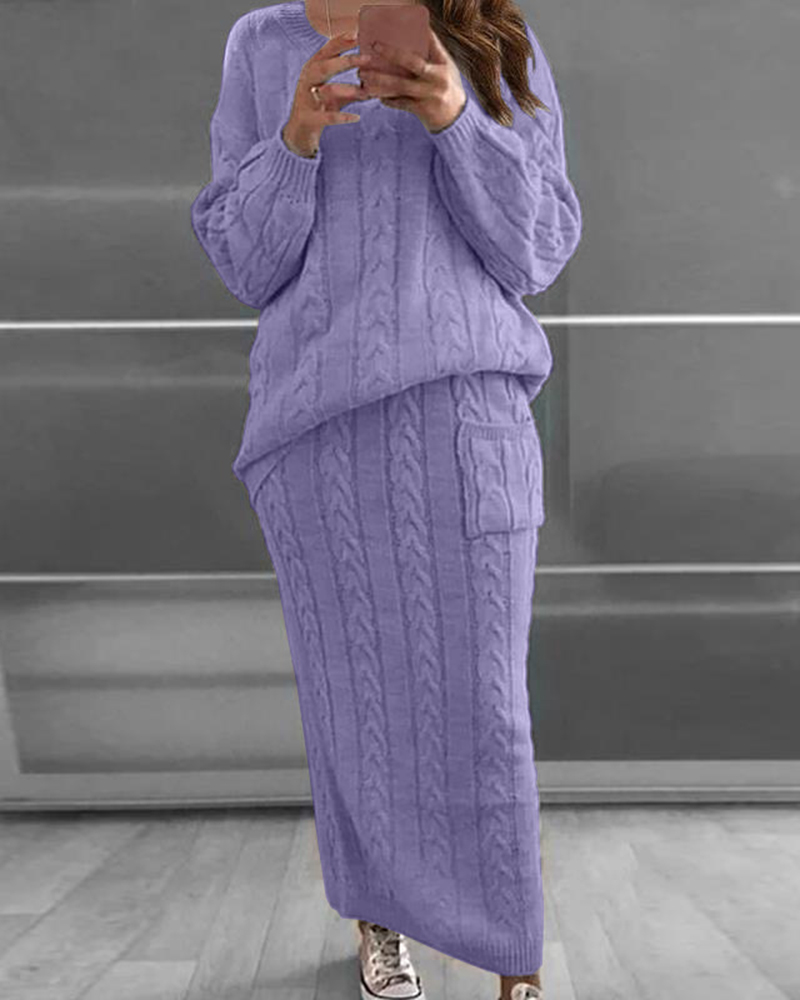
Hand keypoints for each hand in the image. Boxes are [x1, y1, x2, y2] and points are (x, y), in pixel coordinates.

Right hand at [283, 30, 373, 155]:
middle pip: (325, 66)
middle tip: (368, 58)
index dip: (341, 42)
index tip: (358, 33)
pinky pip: (326, 117)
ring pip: (325, 90)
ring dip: (347, 89)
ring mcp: (306, 100)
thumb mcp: (334, 95)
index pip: (326, 51)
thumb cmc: (318, 110)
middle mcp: (307, 81)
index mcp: (313, 70)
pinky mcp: (309, 119)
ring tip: (365, 92)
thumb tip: (375, 82)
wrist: (297, 135)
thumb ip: (352, 88)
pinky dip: (342, 117)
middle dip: (346, 61)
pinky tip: (357, 117)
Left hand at [357, 28, 466, 132]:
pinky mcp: (421, 110)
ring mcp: (429, 95)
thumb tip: (420, 31)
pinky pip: (399, 103)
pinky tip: (374, 93)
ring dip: (379, 80)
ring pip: (400, 86)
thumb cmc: (447, 87)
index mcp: (443, 65)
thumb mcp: (446, 67)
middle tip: (374, 47)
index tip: (403, 26)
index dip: (416, 35)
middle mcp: (437, 79)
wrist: (456, 117)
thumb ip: (433, 52)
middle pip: (412, 63)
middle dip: (391, 53)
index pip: (431, 45)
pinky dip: (386, 98)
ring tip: (363, 75)